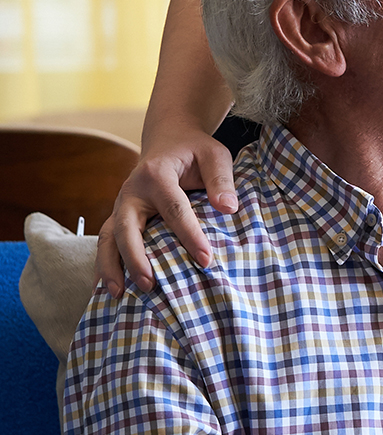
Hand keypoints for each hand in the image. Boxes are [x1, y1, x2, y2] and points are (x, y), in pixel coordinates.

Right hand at [96, 128, 238, 296]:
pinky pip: (106, 243)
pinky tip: (104, 290)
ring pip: (107, 238)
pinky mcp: (118, 217)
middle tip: (150, 285)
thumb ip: (221, 180)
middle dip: (135, 257)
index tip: (206, 260)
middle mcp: (131, 191)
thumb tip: (228, 208)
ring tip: (118, 294)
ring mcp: (120, 205)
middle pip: (126, 227)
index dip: (190, 235)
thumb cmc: (194, 150)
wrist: (168, 139)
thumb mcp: (214, 155)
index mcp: (156, 174)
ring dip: (110, 267)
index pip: (174, 209)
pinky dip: (104, 266)